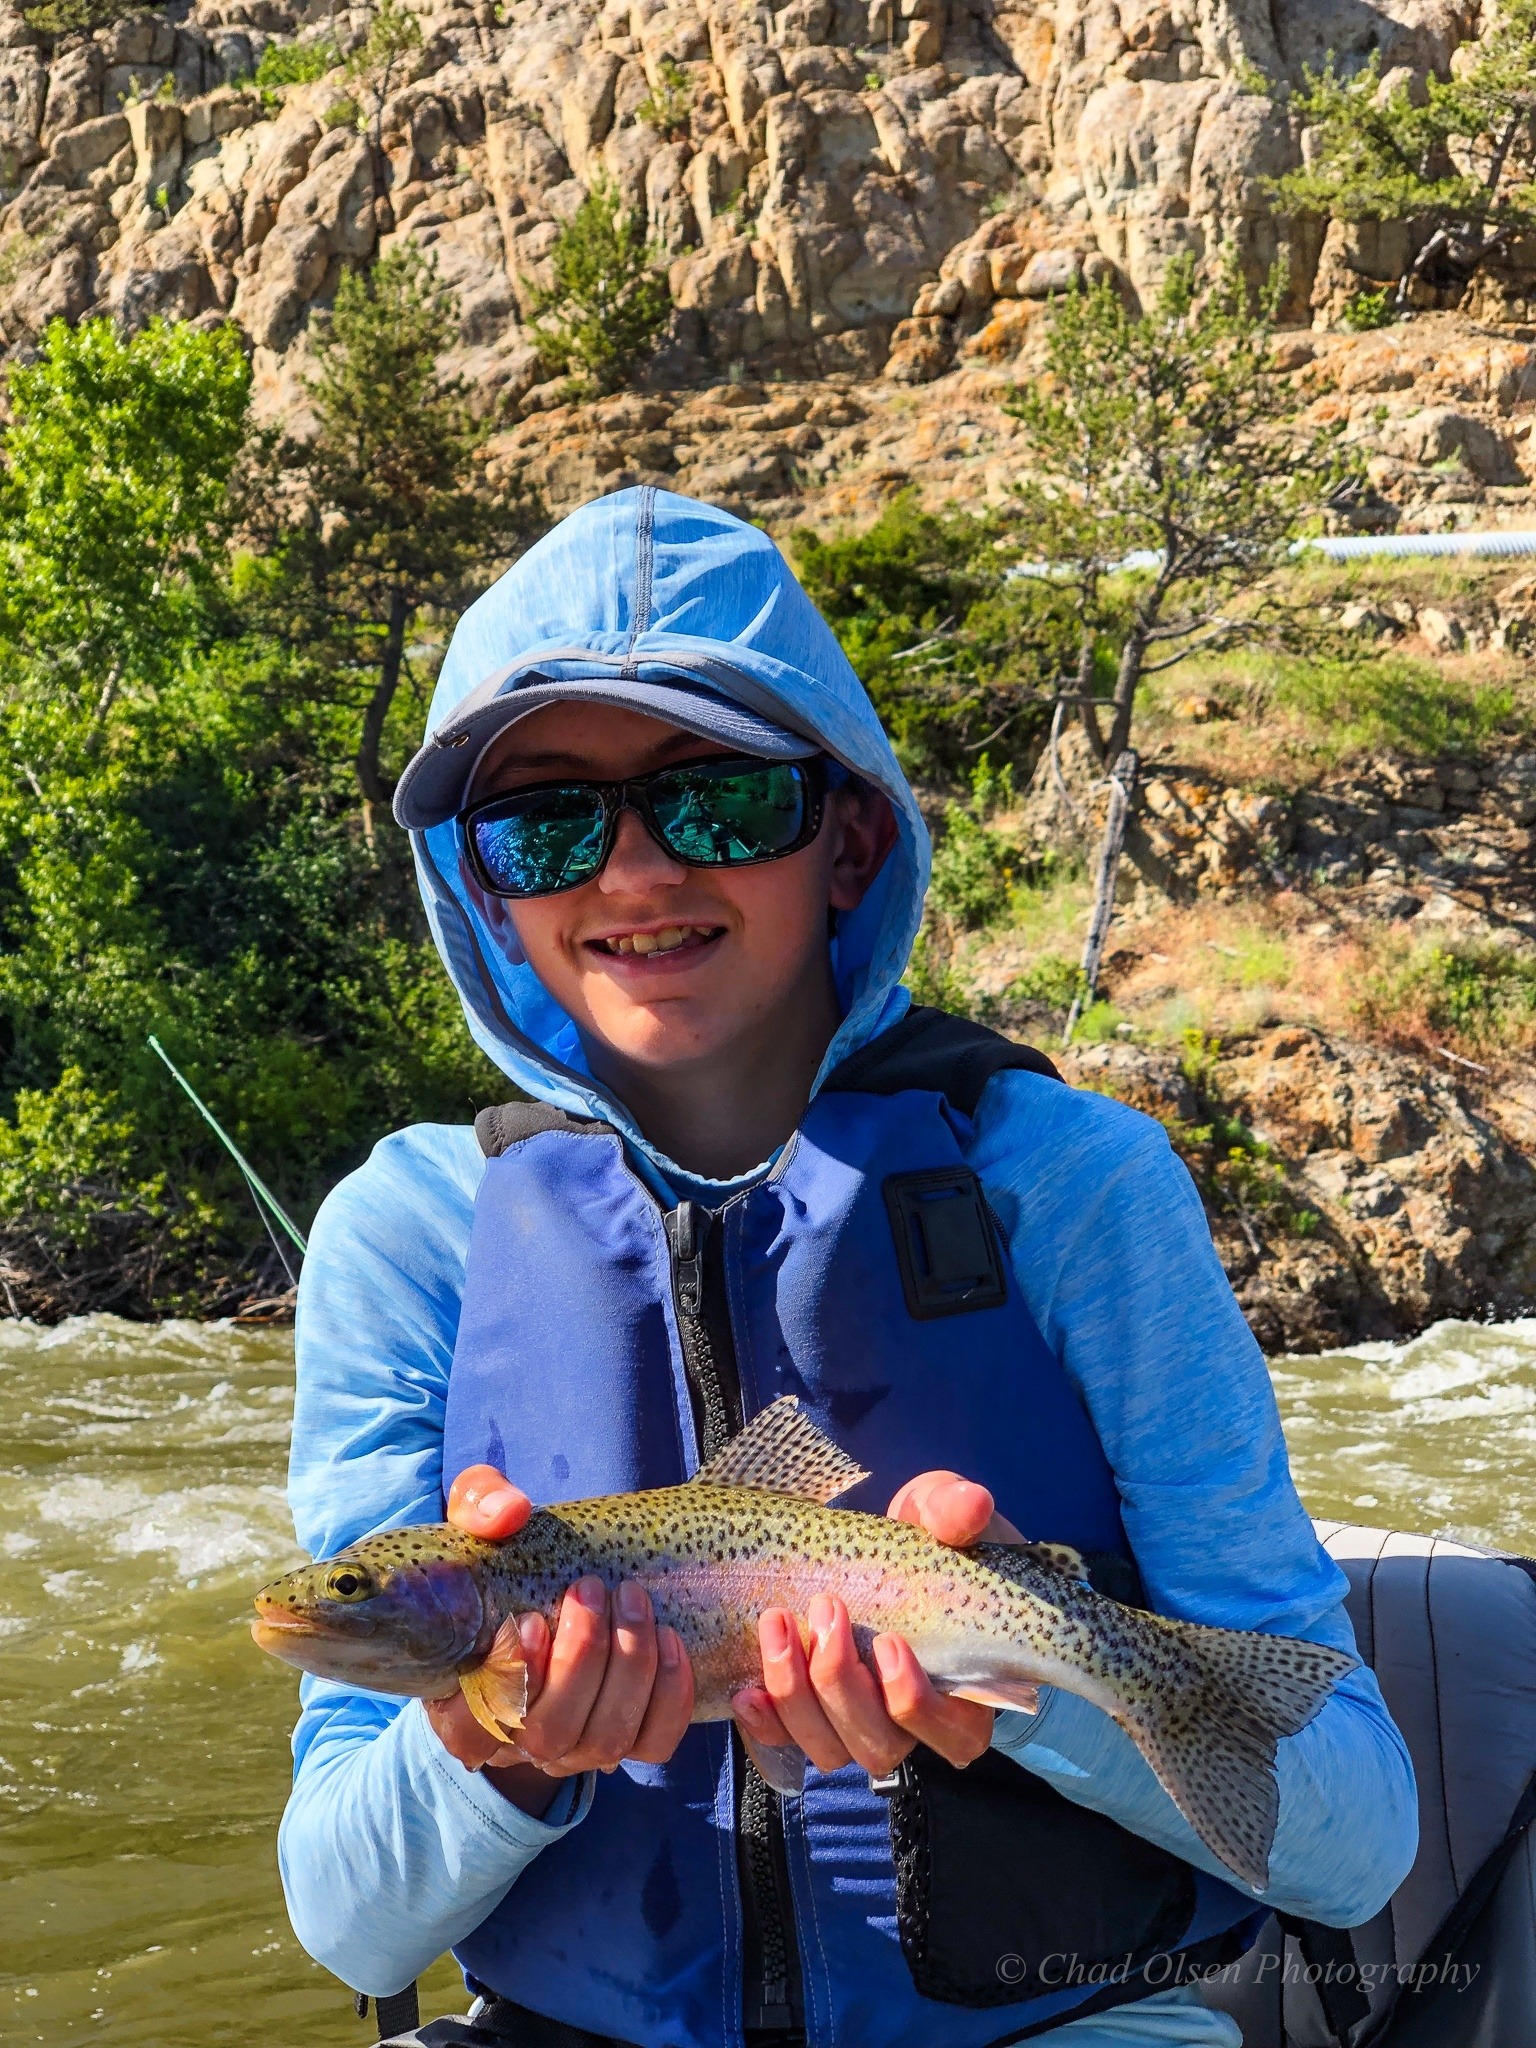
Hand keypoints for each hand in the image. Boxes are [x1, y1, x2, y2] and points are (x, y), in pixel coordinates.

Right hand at [424, 1464, 694, 1817]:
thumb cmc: (500, 1563)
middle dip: (582, 1658)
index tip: (531, 1620)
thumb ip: (479, 1505)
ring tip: (633, 1601)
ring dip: (629, 1667)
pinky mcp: (625, 1743)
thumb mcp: (477, 1523)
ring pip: (606, 1738)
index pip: (476, 1727)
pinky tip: (669, 1640)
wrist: (549, 1587)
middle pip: (551, 1731)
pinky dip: (668, 1696)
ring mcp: (574, 1750)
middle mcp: (517, 1742)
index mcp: (461, 1704)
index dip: (509, 1680)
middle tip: (595, 1589)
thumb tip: (509, 1513)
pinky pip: (654, 1742)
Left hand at [732, 1470, 1026, 1779]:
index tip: (887, 1641)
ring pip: (830, 1749)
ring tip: (778, 1625)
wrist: (883, 1552)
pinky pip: (787, 1745)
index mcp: (963, 1689)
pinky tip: (746, 1690)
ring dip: (797, 1696)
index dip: (915, 1699)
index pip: (953, 1732)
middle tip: (825, 1608)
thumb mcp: (944, 1516)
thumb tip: (974, 1501)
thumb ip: (956, 1513)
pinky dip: (766, 1726)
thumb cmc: (928, 1541)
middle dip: (841, 1684)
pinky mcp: (814, 1719)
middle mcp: (911, 1723)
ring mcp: (859, 1726)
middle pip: (879, 1743)